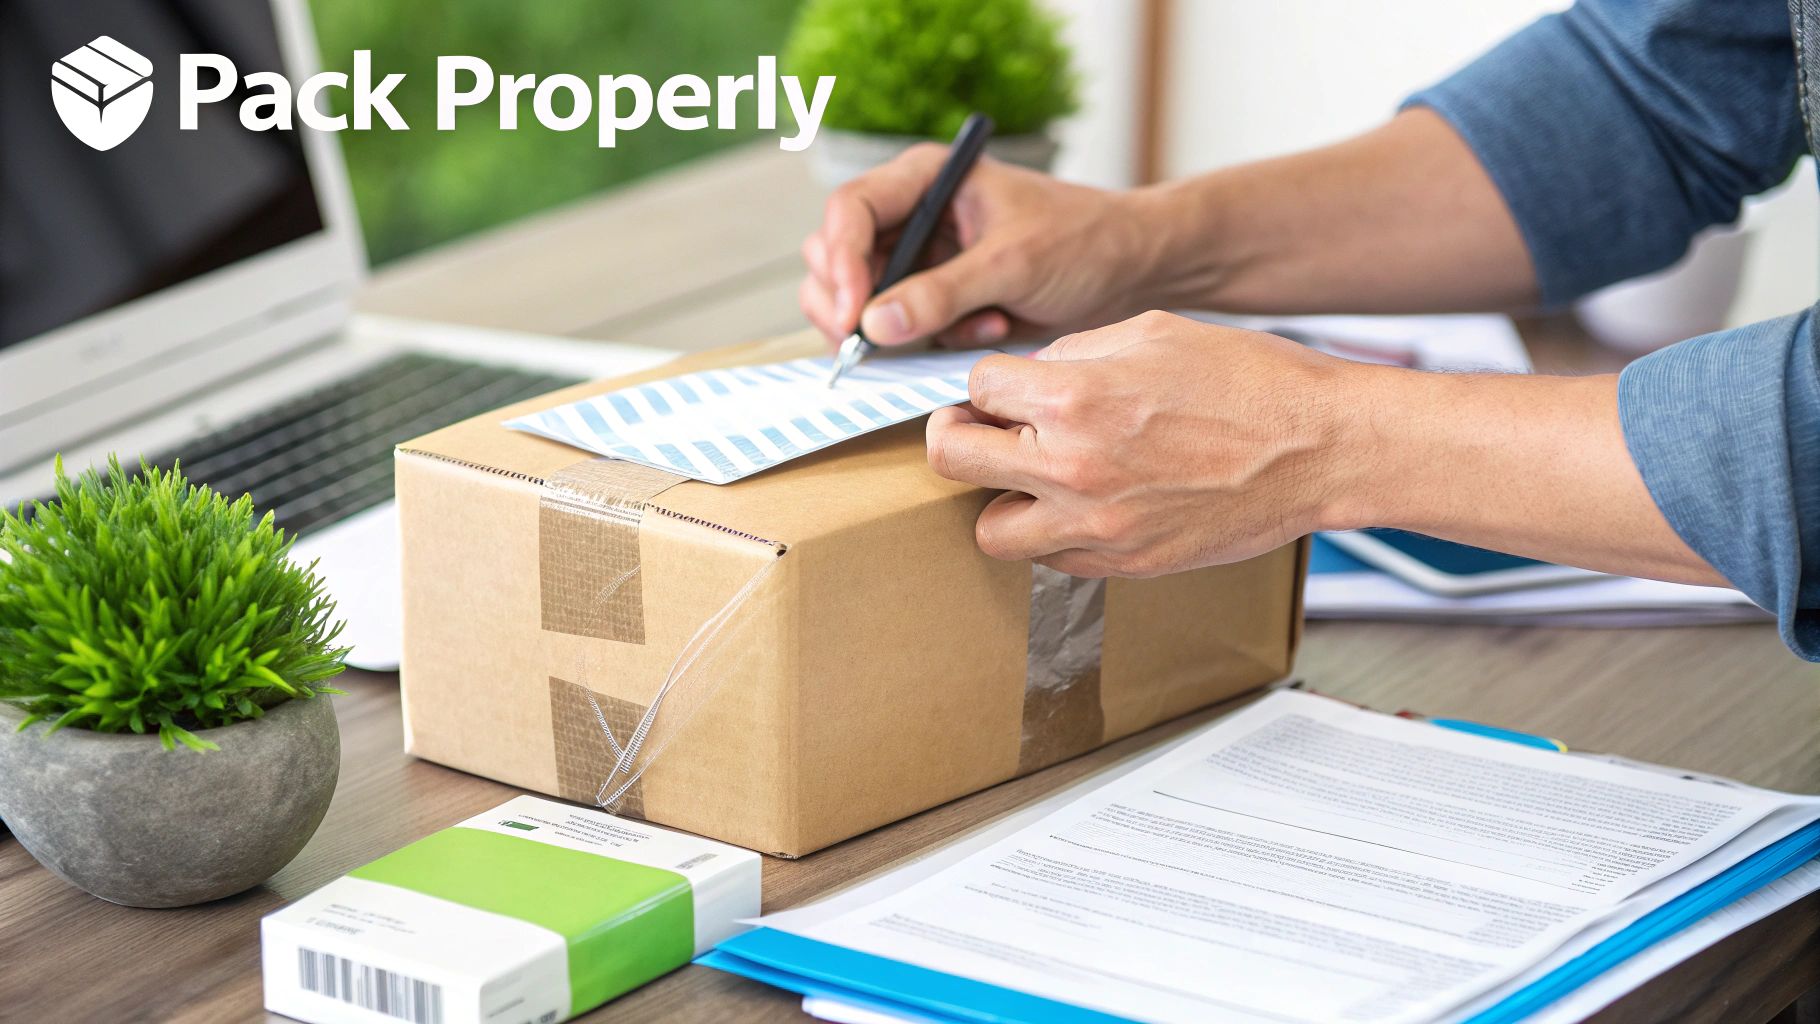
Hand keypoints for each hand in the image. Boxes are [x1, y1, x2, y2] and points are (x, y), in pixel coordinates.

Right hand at [799, 144, 1165, 348]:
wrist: (1128, 271)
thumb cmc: (1082, 241)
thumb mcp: (1013, 263)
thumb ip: (943, 292)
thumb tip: (873, 324)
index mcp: (926, 179)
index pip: (850, 210)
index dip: (842, 262)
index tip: (854, 315)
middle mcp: (911, 215)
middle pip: (833, 255)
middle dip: (848, 302)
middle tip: (871, 343)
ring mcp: (917, 260)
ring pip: (856, 299)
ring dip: (895, 328)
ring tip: (968, 326)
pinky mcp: (932, 300)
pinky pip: (898, 329)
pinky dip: (932, 341)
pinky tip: (988, 328)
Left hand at [925, 312, 1351, 576]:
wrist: (1322, 448)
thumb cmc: (1250, 381)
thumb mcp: (1151, 332)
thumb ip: (1073, 354)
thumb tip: (1029, 376)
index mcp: (1074, 400)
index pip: (976, 388)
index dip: (988, 382)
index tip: (1004, 386)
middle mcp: (1072, 470)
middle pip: (953, 460)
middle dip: (958, 435)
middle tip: (981, 428)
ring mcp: (1096, 528)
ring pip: (990, 530)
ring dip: (1000, 498)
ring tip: (1033, 475)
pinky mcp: (1125, 564)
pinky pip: (1052, 560)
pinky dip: (1052, 533)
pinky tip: (1082, 502)